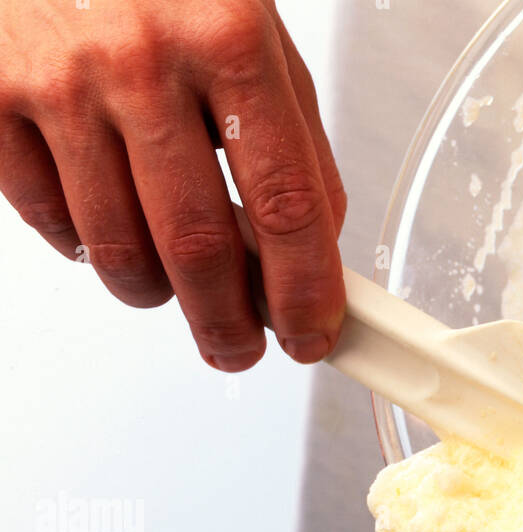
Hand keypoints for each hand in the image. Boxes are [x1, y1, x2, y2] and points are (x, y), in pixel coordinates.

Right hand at [0, 0, 346, 369]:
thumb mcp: (246, 22)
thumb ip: (285, 133)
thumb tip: (308, 246)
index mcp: (227, 35)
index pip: (287, 204)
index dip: (304, 292)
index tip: (312, 334)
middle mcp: (142, 59)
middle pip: (200, 248)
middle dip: (228, 323)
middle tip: (241, 349)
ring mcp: (61, 81)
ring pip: (120, 253)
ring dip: (157, 293)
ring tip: (173, 283)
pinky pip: (51, 222)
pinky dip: (86, 246)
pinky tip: (108, 221)